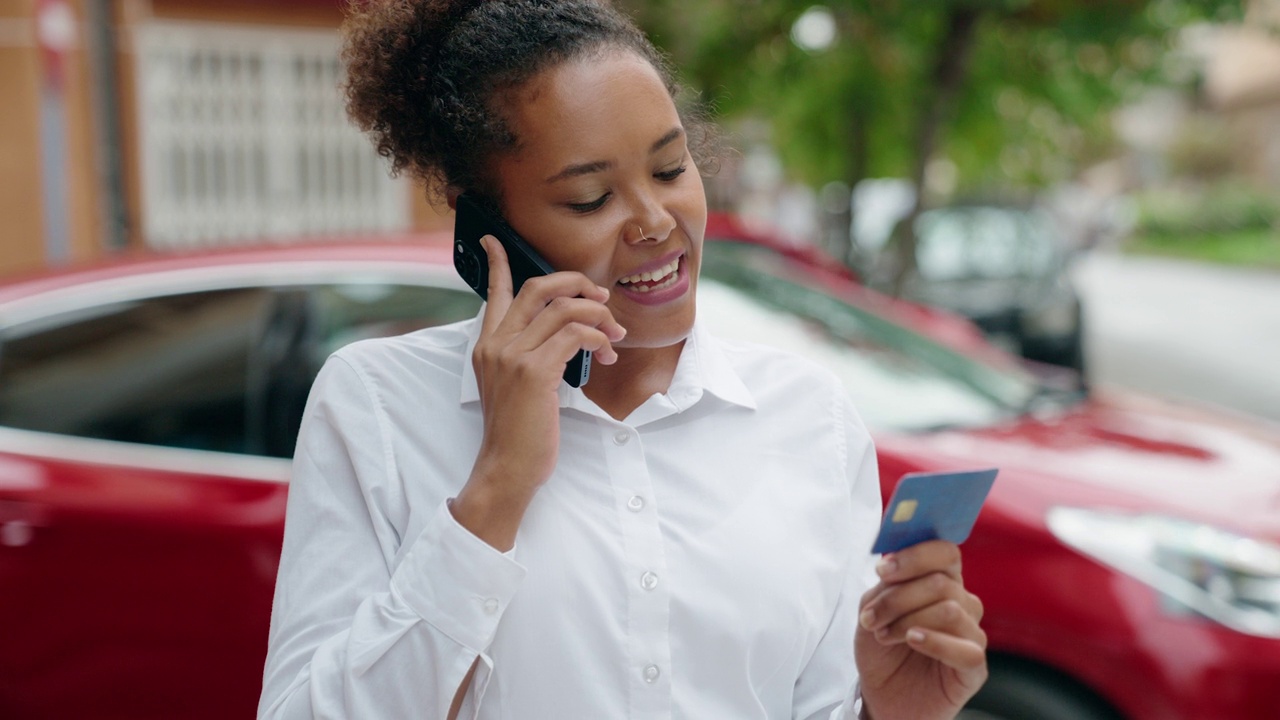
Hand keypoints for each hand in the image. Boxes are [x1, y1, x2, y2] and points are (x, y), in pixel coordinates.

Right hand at [452, 236, 624, 547]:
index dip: (497, 262)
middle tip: (601, 298)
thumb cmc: (518, 433)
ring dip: (598, 316)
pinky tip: (604, 353)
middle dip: (577, 283)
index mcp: (486, 345)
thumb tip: (566, 335)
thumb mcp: (514, 387)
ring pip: (564, 308)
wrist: (507, 468)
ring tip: (614, 334)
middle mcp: (495, 344)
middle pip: (539, 287)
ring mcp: (512, 356)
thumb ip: (528, 356)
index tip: (494, 239)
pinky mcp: (534, 371)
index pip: (492, 292)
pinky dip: (597, 337)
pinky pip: (574, 335)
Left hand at [854, 540, 987, 719]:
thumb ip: (887, 584)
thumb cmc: (881, 648)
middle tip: (871, 617)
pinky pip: (966, 649)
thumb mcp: (874, 609)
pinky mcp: (975, 667)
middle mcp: (963, 603)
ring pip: (950, 610)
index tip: (882, 570)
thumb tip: (892, 560)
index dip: (915, 556)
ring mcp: (972, 634)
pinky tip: (913, 641)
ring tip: (883, 635)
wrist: (881, 694)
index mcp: (943, 582)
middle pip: (941, 582)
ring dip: (907, 620)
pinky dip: (934, 641)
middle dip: (898, 598)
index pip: (945, 552)